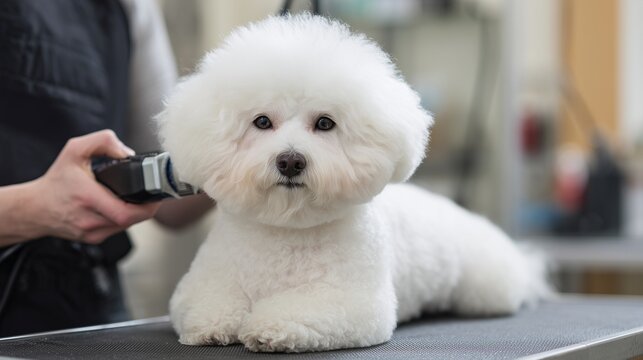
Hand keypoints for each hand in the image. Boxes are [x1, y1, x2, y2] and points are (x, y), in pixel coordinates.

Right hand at [28, 130, 159, 243]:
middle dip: (147, 208)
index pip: (127, 212)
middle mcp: (90, 219)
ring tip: (136, 199)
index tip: (156, 195)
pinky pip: (117, 229)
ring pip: (127, 226)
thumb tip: (127, 152)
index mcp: (87, 197)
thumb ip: (102, 142)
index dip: (147, 206)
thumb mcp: (74, 150)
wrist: (34, 208)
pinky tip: (121, 207)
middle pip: (132, 220)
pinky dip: (124, 219)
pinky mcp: (93, 239)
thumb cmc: (55, 181)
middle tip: (152, 195)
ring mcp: (92, 232)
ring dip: (136, 214)